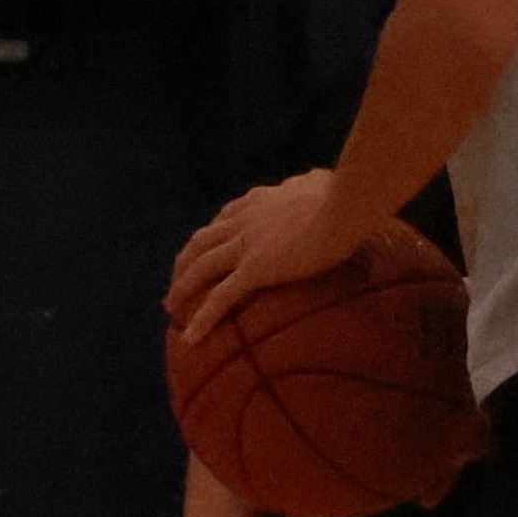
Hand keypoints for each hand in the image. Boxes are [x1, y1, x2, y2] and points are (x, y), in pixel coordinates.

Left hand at [169, 170, 373, 339]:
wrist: (345, 207)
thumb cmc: (343, 195)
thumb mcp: (320, 182)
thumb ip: (311, 183)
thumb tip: (317, 178)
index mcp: (258, 201)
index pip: (223, 219)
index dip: (209, 238)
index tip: (203, 252)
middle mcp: (244, 220)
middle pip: (200, 243)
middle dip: (184, 264)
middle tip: (176, 286)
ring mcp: (246, 244)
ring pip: (200, 268)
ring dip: (182, 289)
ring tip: (171, 310)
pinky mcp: (256, 268)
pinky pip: (221, 297)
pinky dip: (202, 318)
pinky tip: (190, 338)